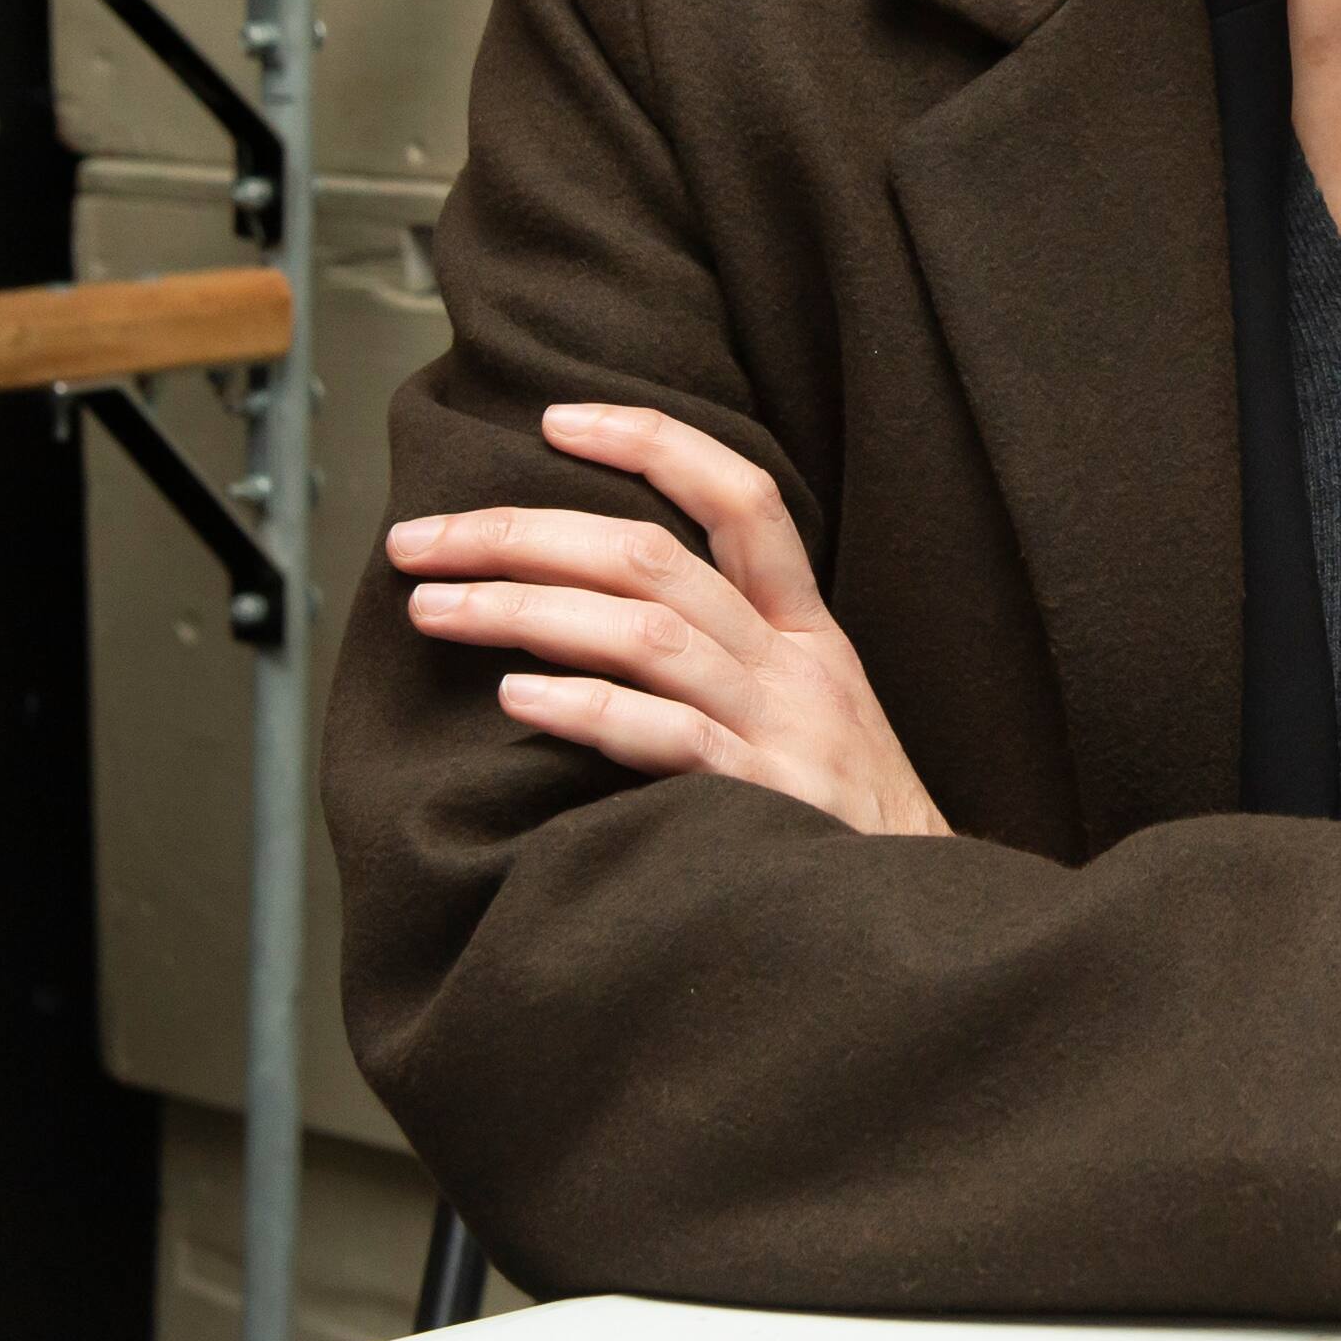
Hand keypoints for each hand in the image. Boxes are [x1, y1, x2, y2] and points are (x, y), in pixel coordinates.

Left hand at [388, 405, 949, 837]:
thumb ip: (725, 657)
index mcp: (805, 630)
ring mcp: (783, 731)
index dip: (652, 442)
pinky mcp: (766, 804)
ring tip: (434, 610)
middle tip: (420, 540)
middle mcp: (795, 666)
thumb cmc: (838, 822)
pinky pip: (666, 739)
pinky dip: (586, 710)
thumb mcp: (805, 712)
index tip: (555, 420)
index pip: (741, 497)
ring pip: (647, 635)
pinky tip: (517, 700)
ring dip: (526, 610)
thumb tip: (582, 606)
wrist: (921, 921)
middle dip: (524, 535)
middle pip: (655, 559)